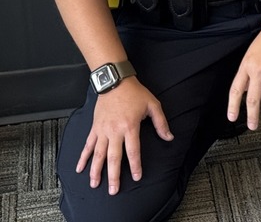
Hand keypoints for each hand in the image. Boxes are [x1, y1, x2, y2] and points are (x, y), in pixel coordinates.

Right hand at [77, 77, 173, 194]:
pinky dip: (83, 157)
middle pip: (113, 157)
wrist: (115, 81)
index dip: (135, 165)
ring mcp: (102, 130)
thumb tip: (169, 138)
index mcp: (130, 126)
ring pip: (98, 154)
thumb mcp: (153, 105)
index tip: (137, 177)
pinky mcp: (95, 128)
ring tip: (95, 184)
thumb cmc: (135, 93)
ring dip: (96, 170)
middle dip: (113, 175)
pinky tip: (79, 169)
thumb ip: (161, 123)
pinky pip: (88, 145)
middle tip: (113, 190)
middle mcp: (114, 131)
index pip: (133, 150)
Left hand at [227, 14, 260, 129]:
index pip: (236, 90)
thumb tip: (245, 89)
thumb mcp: (251, 52)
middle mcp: (259, 70)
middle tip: (252, 126)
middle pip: (253, 99)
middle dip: (251, 116)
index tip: (232, 117)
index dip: (233, 106)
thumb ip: (247, 71)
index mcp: (247, 65)